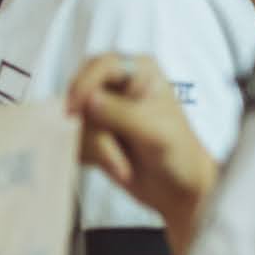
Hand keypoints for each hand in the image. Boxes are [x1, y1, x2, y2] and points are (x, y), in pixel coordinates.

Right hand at [65, 53, 218, 254]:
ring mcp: (104, 110)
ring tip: (124, 165)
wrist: (180, 189)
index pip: (101, 65)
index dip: (84, 84)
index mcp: (139, 71)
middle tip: (103, 146)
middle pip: (81, 92)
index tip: (74, 110)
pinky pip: (75, 139)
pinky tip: (116, 166)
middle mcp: (119, 85)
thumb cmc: (179, 152)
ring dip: (98, 148)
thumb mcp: (153, 129)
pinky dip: (92, 157)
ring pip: (77, 121)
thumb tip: (87, 100)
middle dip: (90, 124)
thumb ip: (119, 112)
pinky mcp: (95, 134)